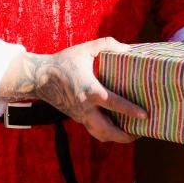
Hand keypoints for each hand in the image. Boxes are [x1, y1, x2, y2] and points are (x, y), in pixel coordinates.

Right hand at [0, 38, 146, 143]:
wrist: (39, 78)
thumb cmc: (63, 62)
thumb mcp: (85, 49)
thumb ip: (107, 44)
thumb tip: (127, 48)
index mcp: (90, 91)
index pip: (114, 104)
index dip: (131, 111)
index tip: (145, 115)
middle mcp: (86, 108)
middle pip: (108, 131)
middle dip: (126, 136)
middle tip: (141, 131)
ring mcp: (80, 116)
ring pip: (101, 136)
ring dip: (117, 138)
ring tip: (131, 133)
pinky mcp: (77, 118)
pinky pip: (95, 131)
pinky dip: (107, 132)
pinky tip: (117, 127)